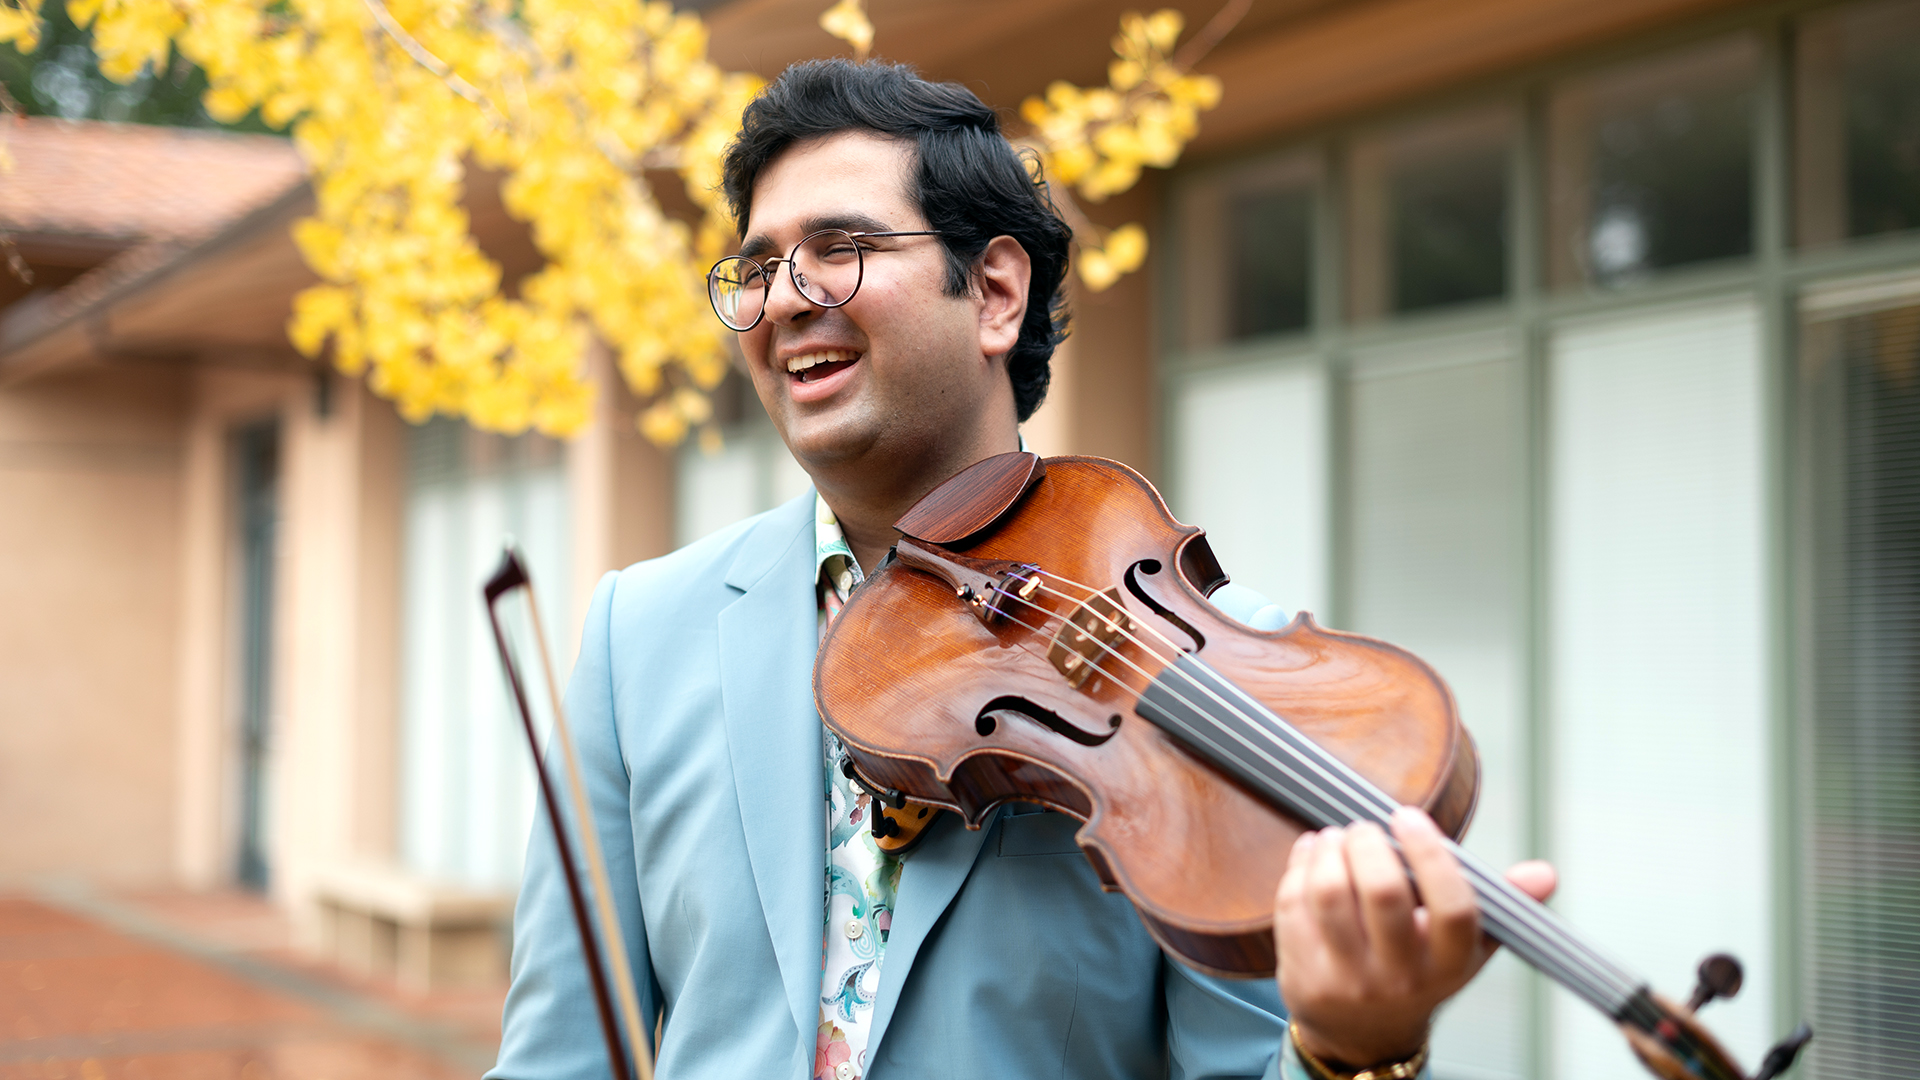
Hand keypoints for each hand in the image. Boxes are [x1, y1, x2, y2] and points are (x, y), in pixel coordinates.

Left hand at [1274, 806, 1556, 1068]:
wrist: (1362, 1033)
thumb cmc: (1420, 968)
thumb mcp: (1467, 947)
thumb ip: (1503, 905)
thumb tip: (1546, 874)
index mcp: (1449, 963)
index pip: (1454, 906)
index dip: (1430, 852)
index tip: (1408, 816)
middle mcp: (1400, 976)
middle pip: (1383, 892)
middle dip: (1368, 843)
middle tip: (1364, 827)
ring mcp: (1348, 979)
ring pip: (1329, 894)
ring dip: (1328, 850)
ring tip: (1336, 837)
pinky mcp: (1303, 974)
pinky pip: (1292, 905)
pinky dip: (1299, 867)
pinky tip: (1312, 854)